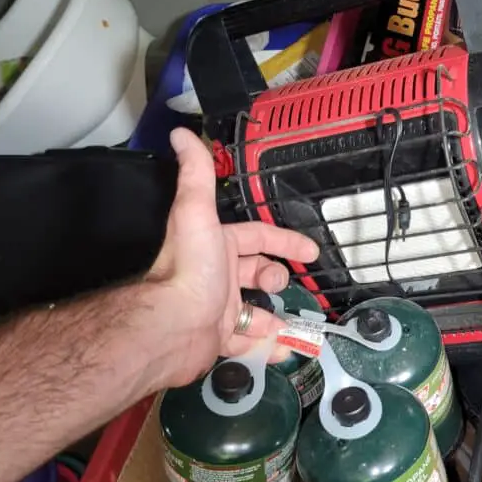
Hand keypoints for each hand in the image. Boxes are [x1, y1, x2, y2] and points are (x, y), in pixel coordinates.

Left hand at [144, 128, 318, 388]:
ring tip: (290, 319)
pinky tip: (282, 347)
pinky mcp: (217, 338)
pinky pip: (247, 341)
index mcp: (215, 245)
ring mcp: (217, 308)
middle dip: (275, 275)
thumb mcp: (195, 212)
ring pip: (254, 308)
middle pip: (255, 272)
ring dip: (274, 313)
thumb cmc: (188, 270)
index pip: (256, 236)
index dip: (284, 240)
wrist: (171, 326)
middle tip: (285, 283)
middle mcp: (215, 275)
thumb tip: (182, 134)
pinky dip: (266, 345)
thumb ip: (196, 174)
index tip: (310, 251)